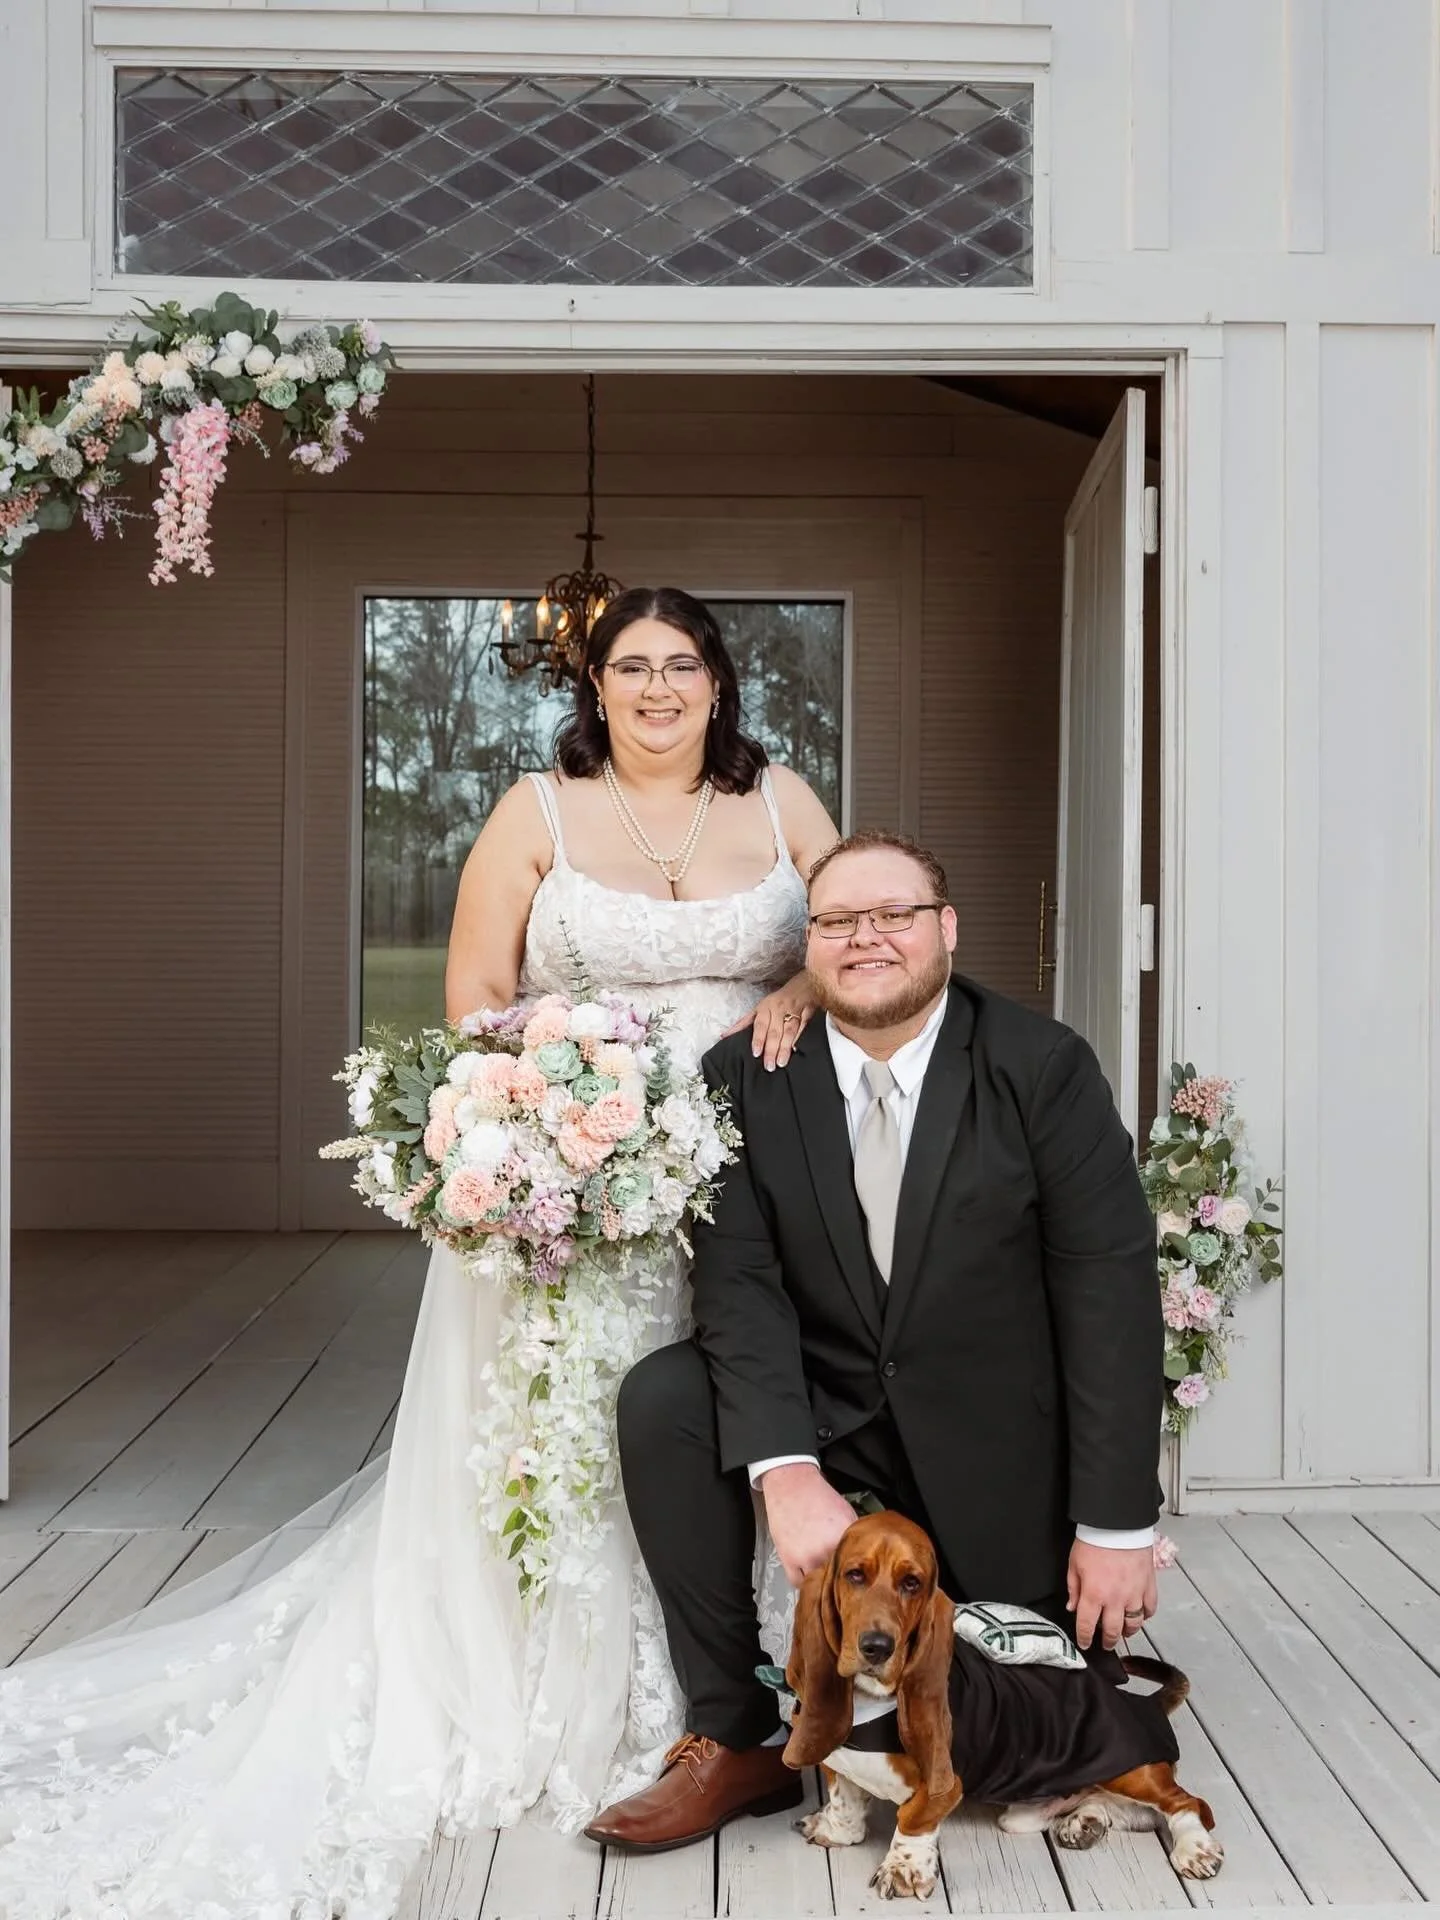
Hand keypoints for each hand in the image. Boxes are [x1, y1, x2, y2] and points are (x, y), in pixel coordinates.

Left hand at [723, 973, 816, 1070]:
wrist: (804, 986)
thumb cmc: (777, 1001)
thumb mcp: (759, 1008)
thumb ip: (744, 1023)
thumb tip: (724, 1035)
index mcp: (765, 1008)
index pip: (760, 1025)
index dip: (758, 1039)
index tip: (756, 1053)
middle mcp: (779, 1010)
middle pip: (775, 1031)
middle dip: (771, 1049)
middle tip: (769, 1066)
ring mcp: (794, 1012)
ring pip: (789, 1032)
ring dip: (785, 1048)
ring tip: (781, 1063)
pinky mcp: (806, 1016)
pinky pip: (802, 1029)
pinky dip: (799, 1040)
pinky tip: (796, 1050)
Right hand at [761, 1464, 855, 1585]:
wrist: (792, 1484)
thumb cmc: (817, 1496)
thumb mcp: (846, 1512)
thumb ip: (854, 1537)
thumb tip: (862, 1554)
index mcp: (844, 1536)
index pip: (857, 1565)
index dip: (857, 1571)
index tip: (857, 1575)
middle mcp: (827, 1548)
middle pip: (838, 1577)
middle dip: (839, 1576)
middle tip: (839, 1576)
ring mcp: (807, 1556)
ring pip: (819, 1584)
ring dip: (821, 1581)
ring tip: (822, 1573)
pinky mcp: (789, 1558)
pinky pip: (798, 1582)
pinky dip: (803, 1582)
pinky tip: (807, 1574)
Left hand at [1066, 1541, 1157, 1651]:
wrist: (1118, 1524)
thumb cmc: (1094, 1541)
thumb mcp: (1074, 1563)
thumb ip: (1073, 1588)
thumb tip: (1072, 1607)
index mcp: (1094, 1595)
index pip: (1087, 1626)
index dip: (1085, 1638)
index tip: (1084, 1643)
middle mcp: (1115, 1600)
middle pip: (1113, 1631)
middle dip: (1108, 1641)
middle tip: (1105, 1644)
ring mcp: (1135, 1595)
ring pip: (1134, 1624)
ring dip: (1127, 1631)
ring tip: (1122, 1632)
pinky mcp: (1149, 1586)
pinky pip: (1150, 1609)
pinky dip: (1145, 1615)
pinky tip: (1140, 1614)